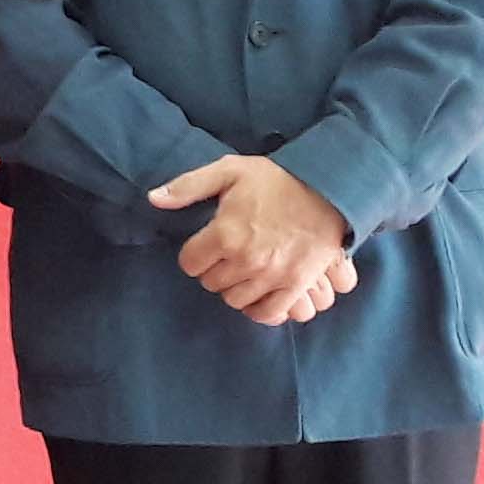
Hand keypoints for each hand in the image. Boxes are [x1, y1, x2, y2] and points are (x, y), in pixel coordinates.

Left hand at [152, 154, 357, 325]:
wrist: (329, 189)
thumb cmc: (277, 179)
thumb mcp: (229, 171)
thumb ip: (188, 186)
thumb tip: (153, 199)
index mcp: (225, 233)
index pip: (190, 263)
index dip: (194, 255)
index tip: (205, 247)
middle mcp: (246, 260)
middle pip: (212, 284)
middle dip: (214, 271)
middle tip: (226, 256)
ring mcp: (273, 275)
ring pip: (236, 300)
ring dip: (235, 288)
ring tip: (244, 271)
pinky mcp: (297, 285)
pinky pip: (269, 313)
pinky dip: (260, 308)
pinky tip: (259, 293)